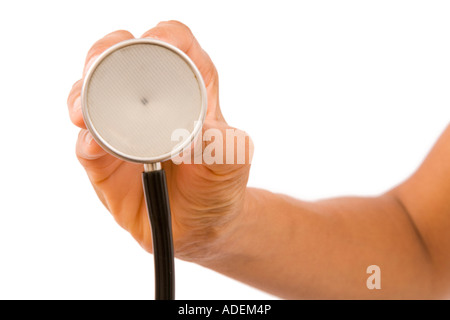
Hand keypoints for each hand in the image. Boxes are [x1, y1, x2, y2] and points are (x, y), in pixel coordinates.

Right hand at [67, 21, 252, 261]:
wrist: (197, 227)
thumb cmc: (217, 185)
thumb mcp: (232, 162)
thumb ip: (226, 145)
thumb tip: (200, 132)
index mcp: (189, 89)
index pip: (176, 46)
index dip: (165, 35)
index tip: (154, 41)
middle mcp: (150, 102)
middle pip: (122, 57)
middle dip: (106, 52)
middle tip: (100, 64)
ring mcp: (121, 128)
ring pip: (92, 95)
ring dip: (82, 95)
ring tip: (83, 111)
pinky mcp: (104, 160)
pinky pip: (87, 144)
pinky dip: (87, 140)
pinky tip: (92, 144)